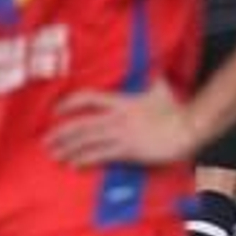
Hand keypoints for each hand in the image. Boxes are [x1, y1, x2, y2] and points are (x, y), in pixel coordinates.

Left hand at [46, 80, 197, 167]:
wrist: (188, 127)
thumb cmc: (176, 110)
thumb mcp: (161, 89)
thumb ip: (153, 80)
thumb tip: (154, 70)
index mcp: (122, 101)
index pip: (88, 98)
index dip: (69, 103)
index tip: (56, 110)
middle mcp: (117, 117)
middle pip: (81, 124)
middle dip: (61, 133)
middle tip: (46, 141)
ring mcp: (121, 134)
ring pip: (87, 141)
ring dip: (68, 148)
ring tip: (55, 155)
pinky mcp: (128, 150)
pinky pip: (100, 155)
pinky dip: (85, 160)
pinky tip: (75, 165)